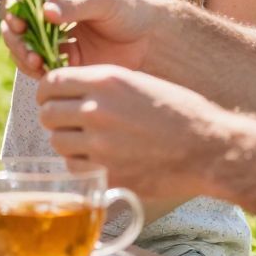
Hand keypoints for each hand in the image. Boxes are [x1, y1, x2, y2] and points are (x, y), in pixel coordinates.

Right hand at [0, 0, 162, 77]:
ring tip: (37, 63)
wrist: (149, 39)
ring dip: (21, 53)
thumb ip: (75, 5)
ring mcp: (50, 33)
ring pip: (20, 42)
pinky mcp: (57, 55)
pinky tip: (45, 72)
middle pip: (14, 18)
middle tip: (27, 49)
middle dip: (15, 35)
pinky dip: (34, 68)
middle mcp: (47, 7)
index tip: (19, 22)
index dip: (14, 4)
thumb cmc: (129, 7)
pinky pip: (35, 63)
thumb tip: (46, 11)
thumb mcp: (104, 0)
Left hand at [37, 64, 221, 198]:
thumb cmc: (178, 112)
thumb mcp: (138, 82)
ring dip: (67, 142)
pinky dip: (81, 165)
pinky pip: (74, 167)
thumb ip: (101, 85)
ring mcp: (100, 144)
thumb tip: (68, 89)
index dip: (48, 92)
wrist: (208, 148)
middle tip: (68, 122)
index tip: (53, 98)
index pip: (51, 82)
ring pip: (57, 142)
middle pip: (47, 113)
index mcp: (105, 81)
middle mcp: (97, 110)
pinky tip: (99, 160)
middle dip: (54, 117)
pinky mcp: (108, 174)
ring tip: (87, 142)